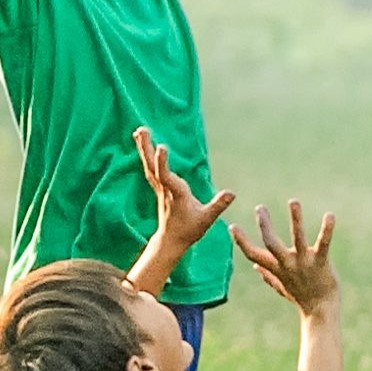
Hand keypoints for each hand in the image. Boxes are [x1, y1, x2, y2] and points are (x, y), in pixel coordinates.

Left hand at [136, 126, 233, 252]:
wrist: (171, 240)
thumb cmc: (189, 230)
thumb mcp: (206, 219)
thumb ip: (218, 205)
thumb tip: (232, 193)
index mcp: (176, 194)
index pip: (166, 176)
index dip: (163, 162)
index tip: (161, 146)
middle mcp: (165, 189)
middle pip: (153, 167)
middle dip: (147, 149)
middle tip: (141, 130)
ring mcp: (160, 188)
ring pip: (150, 166)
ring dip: (144, 148)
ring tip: (139, 131)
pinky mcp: (160, 188)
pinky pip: (151, 169)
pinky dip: (147, 156)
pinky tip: (146, 146)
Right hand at [232, 201, 338, 316]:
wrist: (320, 311)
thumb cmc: (301, 297)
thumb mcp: (281, 286)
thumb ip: (268, 275)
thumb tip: (255, 266)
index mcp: (276, 268)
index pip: (252, 254)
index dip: (241, 241)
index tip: (232, 226)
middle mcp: (287, 264)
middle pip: (270, 242)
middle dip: (264, 224)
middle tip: (260, 208)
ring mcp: (303, 262)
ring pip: (297, 237)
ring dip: (295, 219)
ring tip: (293, 201)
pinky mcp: (320, 262)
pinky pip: (324, 243)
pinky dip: (327, 229)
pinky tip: (330, 215)